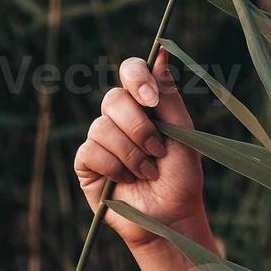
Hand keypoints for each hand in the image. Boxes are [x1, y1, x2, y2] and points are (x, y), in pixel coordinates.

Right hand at [74, 49, 206, 247]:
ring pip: (102, 127)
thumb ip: (169, 97)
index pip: (130, 71)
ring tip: (147, 172)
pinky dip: (115, 167)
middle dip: (140, 128)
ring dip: (131, 154)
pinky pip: (91, 151)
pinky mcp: (86, 163)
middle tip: (158, 152)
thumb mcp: (184, 134)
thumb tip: (160, 53)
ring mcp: (101, 139)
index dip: (136, 78)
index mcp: (144, 104)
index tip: (151, 100)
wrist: (170, 216)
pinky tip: (126, 181)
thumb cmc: (181, 177)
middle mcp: (119, 117)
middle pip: (113, 99)